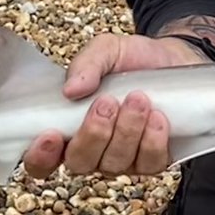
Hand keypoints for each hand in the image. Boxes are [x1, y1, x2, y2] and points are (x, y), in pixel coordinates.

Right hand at [22, 33, 204, 180]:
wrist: (174, 58)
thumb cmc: (131, 59)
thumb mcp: (106, 50)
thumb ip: (86, 64)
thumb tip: (70, 90)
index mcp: (68, 128)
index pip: (42, 160)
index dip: (40, 156)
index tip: (50, 134)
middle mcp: (92, 150)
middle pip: (80, 163)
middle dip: (94, 134)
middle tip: (107, 102)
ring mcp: (123, 158)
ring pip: (115, 164)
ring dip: (126, 131)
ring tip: (138, 99)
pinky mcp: (152, 160)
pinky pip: (149, 164)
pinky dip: (152, 142)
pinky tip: (158, 118)